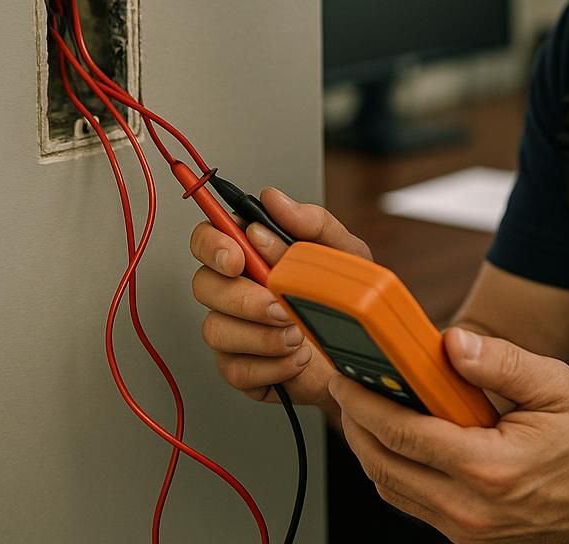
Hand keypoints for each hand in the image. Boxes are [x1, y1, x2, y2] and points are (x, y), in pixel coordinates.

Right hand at [189, 187, 372, 416]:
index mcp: (254, 255)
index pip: (209, 238)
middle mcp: (236, 290)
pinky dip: (271, 366)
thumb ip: (312, 222)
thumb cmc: (348, 299)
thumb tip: (274, 199)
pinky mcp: (241, 368)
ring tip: (298, 335)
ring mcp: (235, 331)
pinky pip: (236, 369)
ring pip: (216, 330)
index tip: (237, 257)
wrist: (364, 354)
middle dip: (242, 297)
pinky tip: (296, 358)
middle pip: (204, 285)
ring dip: (260, 335)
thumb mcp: (345, 253)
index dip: (212, 244)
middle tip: (279, 305)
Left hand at [331, 327, 568, 541]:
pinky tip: (398, 439)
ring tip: (364, 408)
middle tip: (346, 387)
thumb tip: (451, 342)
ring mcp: (467, 532)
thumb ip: (500, 363)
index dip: (367, 403)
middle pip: (386, 467)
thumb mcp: (556, 386)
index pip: (405, 435)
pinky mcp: (467, 539)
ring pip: (393, 490)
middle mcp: (472, 510)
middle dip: (356, 425)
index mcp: (492, 469)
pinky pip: (413, 504)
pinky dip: (396, 470)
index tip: (348, 377)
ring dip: (370, 450)